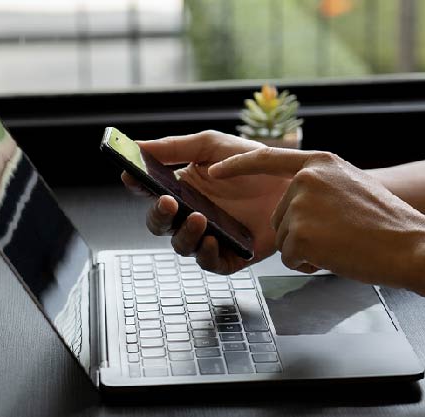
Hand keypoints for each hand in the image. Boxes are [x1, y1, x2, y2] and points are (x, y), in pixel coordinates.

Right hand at [121, 130, 290, 272]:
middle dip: (158, 215)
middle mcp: (191, 214)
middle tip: (167, 203)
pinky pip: (211, 263)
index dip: (137, 186)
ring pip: (182, 246)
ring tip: (198, 218)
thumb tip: (136, 144)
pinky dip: (208, 255)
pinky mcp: (232, 255)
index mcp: (181, 189)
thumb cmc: (252, 164)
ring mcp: (210, 236)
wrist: (293, 181)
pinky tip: (213, 240)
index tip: (130, 176)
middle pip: (159, 225)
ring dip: (184, 235)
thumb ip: (174, 147)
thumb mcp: (211, 146)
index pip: (150, 192)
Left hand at [208, 147, 424, 286]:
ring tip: (340, 243)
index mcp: (318, 163)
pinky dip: (308, 264)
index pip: (265, 158)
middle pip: (278, 215)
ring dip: (306, 248)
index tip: (214, 170)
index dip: (237, 165)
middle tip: (338, 234)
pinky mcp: (299, 235)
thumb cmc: (386, 223)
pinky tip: (335, 256)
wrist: (413, 245)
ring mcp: (300, 206)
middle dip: (300, 232)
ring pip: (283, 238)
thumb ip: (319, 183)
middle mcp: (305, 180)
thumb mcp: (351, 184)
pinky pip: (288, 257)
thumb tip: (293, 194)